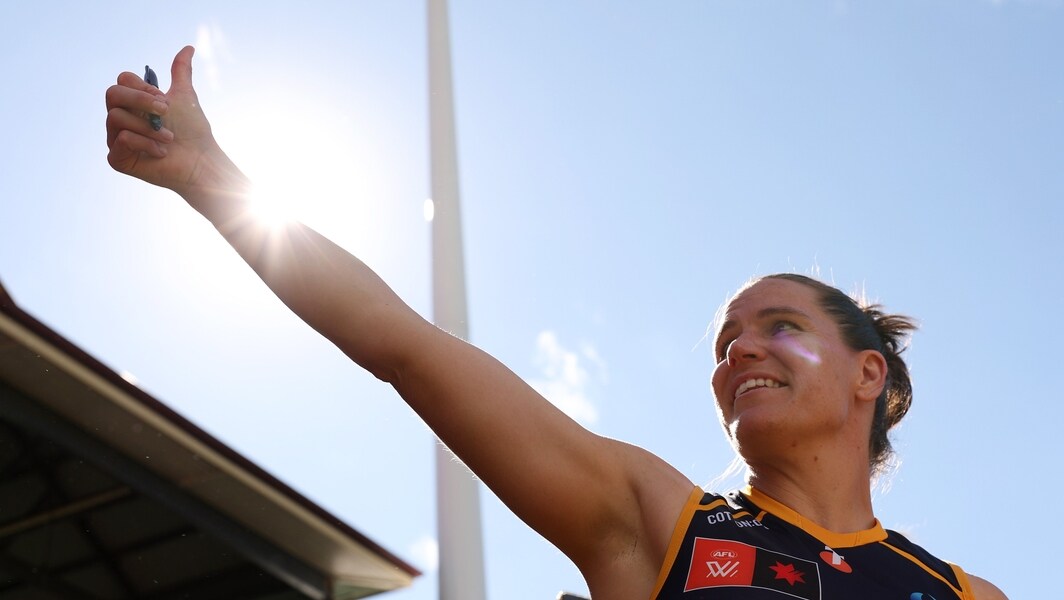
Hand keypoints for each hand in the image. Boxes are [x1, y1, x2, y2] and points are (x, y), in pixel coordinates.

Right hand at [105, 46, 218, 196]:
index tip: (165, 100)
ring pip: (116, 118)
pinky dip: (145, 144)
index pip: (122, 81)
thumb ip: (181, 72)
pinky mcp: (117, 159)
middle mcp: (120, 119)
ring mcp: (116, 139)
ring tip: (169, 139)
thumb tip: (189, 47)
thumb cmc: (193, 131)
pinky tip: (161, 152)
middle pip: (112, 94)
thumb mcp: (185, 96)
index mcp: (133, 103)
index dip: (142, 88)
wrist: (200, 161)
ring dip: (149, 128)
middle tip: (164, 112)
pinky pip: (120, 140)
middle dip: (140, 101)